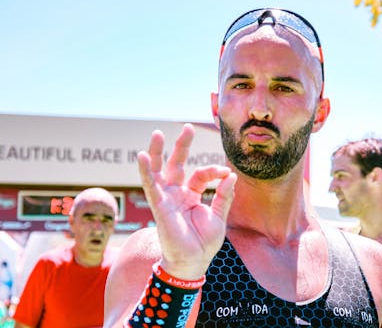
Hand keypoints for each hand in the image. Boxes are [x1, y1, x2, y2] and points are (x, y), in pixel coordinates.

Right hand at [138, 123, 236, 279]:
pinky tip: (142, 156)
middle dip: (181, 146)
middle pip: (176, 165)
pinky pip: (150, 186)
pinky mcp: (159, 205)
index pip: (200, 175)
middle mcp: (177, 194)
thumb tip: (231, 175)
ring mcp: (167, 198)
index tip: (226, 173)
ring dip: (157, 152)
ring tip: (157, 133)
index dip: (213, 170)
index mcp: (191, 196)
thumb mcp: (218, 216)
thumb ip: (223, 195)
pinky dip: (145, 171)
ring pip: (159, 170)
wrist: (193, 262)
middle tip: (188, 127)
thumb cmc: (204, 243)